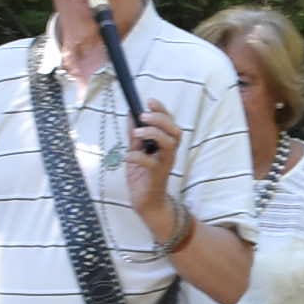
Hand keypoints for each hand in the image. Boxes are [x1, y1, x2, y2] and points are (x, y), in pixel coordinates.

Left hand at [124, 102, 184, 224]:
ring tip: (138, 132)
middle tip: (143, 116)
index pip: (169, 122)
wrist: (145, 202)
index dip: (162, 110)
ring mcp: (165, 164)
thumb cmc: (142, 175)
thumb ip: (134, 135)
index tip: (149, 101)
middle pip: (175, 131)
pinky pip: (152, 163)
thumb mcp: (135, 150)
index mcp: (165, 144)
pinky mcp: (158, 176)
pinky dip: (138, 157)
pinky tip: (128, 156)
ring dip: (154, 134)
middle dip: (160, 119)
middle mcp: (169, 153)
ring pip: (169, 144)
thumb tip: (130, 114)